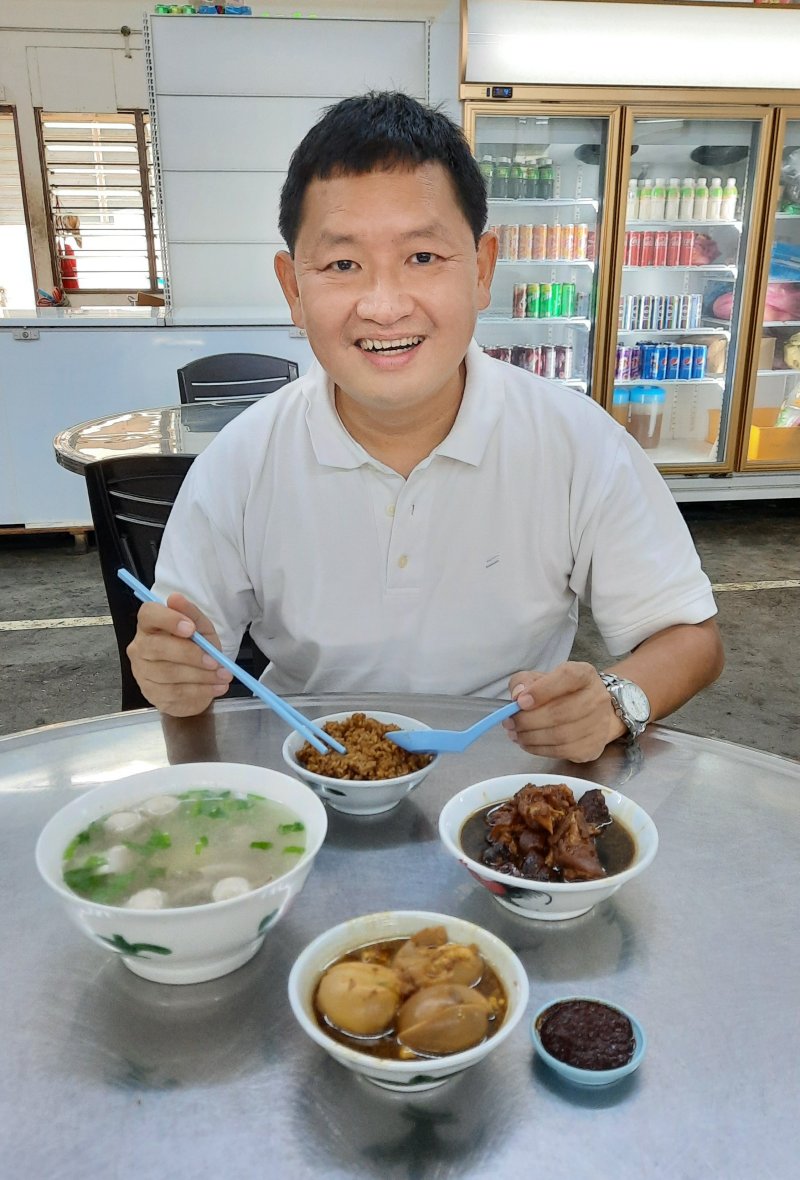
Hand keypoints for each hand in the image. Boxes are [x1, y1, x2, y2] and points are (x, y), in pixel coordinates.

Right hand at [127, 592, 232, 715]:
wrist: (198, 682)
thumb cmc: (197, 650)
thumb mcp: (202, 630)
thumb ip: (192, 614)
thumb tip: (175, 598)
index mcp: (150, 625)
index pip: (148, 615)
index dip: (168, 620)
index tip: (191, 629)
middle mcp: (140, 647)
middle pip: (157, 647)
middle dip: (190, 654)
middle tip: (215, 661)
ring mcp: (142, 672)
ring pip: (168, 673)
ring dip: (200, 676)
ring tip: (223, 676)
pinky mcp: (151, 694)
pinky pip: (175, 693)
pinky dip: (200, 691)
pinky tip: (216, 687)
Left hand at [504, 662, 623, 762]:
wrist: (591, 714)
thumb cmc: (560, 693)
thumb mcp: (539, 678)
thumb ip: (524, 681)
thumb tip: (517, 695)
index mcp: (584, 674)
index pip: (567, 677)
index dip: (542, 690)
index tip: (520, 702)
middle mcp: (597, 698)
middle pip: (561, 712)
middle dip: (529, 720)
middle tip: (509, 723)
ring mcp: (599, 724)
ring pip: (561, 735)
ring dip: (531, 737)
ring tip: (515, 734)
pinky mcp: (593, 747)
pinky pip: (562, 752)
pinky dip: (539, 749)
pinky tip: (528, 743)